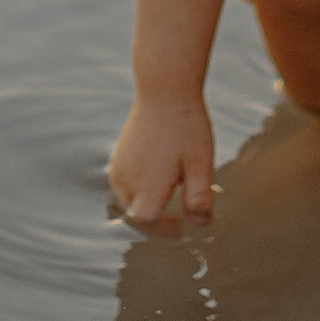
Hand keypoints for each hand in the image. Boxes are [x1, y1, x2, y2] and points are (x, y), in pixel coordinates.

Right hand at [108, 97, 214, 234]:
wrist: (164, 90)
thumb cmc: (186, 127)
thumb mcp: (201, 165)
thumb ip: (198, 199)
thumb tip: (199, 225)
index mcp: (146, 186)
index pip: (148, 223)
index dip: (165, 230)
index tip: (182, 225)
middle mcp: (126, 180)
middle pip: (137, 214)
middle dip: (158, 219)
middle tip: (181, 213)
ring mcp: (119, 167)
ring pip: (130, 200)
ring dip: (149, 203)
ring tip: (174, 190)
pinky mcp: (118, 156)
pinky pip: (126, 183)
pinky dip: (141, 188)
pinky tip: (161, 175)